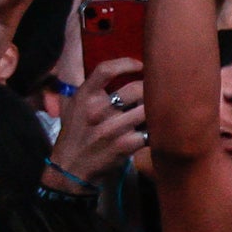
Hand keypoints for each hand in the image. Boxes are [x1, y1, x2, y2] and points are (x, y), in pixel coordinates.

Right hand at [52, 61, 147, 184]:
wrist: (72, 167)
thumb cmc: (75, 133)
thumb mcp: (71, 106)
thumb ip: (87, 87)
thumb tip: (108, 67)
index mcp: (85, 97)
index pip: (106, 70)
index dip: (126, 63)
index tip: (140, 65)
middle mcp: (98, 110)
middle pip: (136, 88)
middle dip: (149, 89)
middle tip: (157, 90)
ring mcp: (113, 128)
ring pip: (147, 108)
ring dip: (156, 108)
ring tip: (160, 108)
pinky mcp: (125, 145)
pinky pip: (150, 131)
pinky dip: (156, 129)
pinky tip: (157, 128)